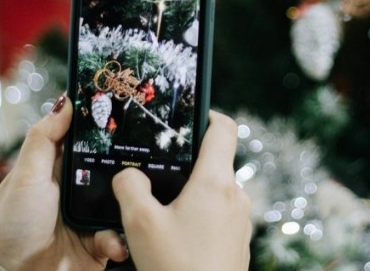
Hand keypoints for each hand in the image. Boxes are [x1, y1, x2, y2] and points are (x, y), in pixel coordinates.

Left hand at [0, 95, 128, 269]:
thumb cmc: (12, 227)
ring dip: (127, 204)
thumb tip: (64, 102)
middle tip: (142, 160)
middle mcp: (77, 189)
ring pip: (123, 200)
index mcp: (58, 169)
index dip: (103, 127)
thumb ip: (44, 139)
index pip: (86, 140)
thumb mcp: (25, 176)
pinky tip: (112, 241)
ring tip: (129, 205)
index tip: (124, 109)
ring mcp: (90, 216)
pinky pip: (121, 234)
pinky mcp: (99, 243)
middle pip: (111, 168)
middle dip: (127, 166)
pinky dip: (119, 239)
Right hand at [113, 111, 251, 270]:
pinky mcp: (237, 243)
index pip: (224, 128)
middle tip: (155, 172)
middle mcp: (235, 196)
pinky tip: (173, 237)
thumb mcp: (140, 223)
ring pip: (212, 192)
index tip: (188, 116)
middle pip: (213, 163)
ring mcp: (240, 221)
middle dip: (184, 166)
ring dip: (188, 196)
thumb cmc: (177, 267)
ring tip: (158, 212)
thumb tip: (129, 176)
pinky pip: (216, 217)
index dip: (207, 114)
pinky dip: (196, 218)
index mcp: (215, 181)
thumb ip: (130, 187)